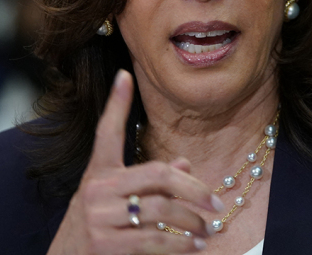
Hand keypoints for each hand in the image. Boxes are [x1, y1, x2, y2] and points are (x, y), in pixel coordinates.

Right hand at [47, 70, 222, 253]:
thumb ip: (149, 182)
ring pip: (161, 209)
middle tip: (215, 202)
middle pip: (157, 174)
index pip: (106, 133)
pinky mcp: (105, 244)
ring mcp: (99, 217)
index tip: (124, 74)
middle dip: (193, 189)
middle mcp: (97, 190)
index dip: (116, 103)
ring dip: (191, 221)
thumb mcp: (115, 200)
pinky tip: (195, 246)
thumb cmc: (97, 229)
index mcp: (98, 173)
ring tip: (207, 229)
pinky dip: (180, 244)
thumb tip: (185, 165)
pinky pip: (154, 239)